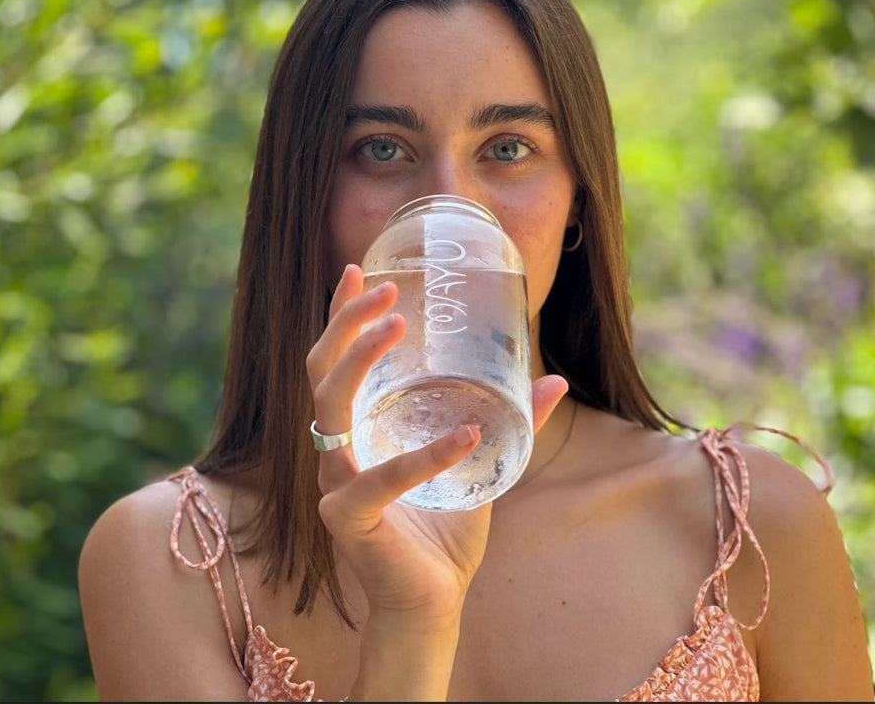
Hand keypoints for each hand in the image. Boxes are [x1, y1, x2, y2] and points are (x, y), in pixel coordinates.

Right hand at [306, 263, 567, 626]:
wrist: (432, 604)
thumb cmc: (445, 533)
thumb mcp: (483, 464)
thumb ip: (512, 423)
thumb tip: (553, 377)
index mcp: (359, 433)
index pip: (334, 362)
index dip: (339, 316)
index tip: (356, 269)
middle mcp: (338, 451)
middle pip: (322, 373)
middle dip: (347, 324)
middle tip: (387, 291)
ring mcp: (336, 484)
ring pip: (331, 409)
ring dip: (360, 362)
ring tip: (397, 325)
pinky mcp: (349, 519)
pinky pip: (383, 477)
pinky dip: (426, 455)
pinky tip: (468, 435)